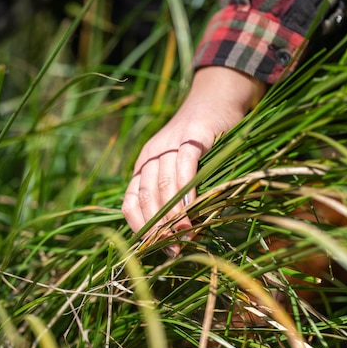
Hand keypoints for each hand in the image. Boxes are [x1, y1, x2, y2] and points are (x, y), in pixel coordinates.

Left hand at [122, 66, 265, 256]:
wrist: (216, 100)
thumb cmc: (202, 144)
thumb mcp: (183, 170)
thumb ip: (179, 197)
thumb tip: (184, 237)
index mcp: (143, 167)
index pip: (130, 201)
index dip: (139, 226)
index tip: (153, 247)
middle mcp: (150, 156)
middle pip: (146, 195)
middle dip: (159, 225)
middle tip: (173, 247)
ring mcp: (169, 144)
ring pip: (163, 182)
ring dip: (173, 212)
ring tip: (184, 234)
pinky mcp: (192, 136)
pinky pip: (184, 165)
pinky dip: (186, 188)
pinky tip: (192, 208)